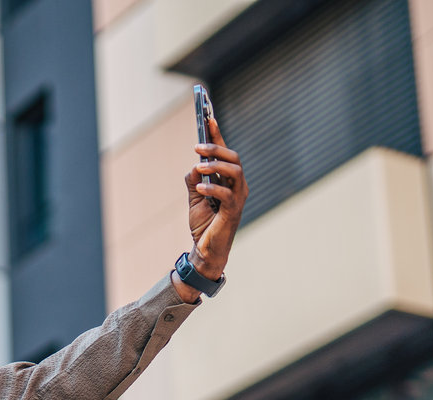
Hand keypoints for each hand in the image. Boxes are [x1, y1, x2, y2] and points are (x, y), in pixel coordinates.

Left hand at [184, 113, 247, 279]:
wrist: (205, 250)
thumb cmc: (204, 224)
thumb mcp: (194, 197)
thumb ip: (194, 180)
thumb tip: (194, 165)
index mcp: (229, 180)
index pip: (225, 153)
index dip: (217, 135)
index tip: (208, 117)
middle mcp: (238, 186)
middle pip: (233, 157)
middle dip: (216, 148)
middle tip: (197, 147)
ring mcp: (238, 198)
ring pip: (235, 171)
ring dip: (216, 165)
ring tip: (199, 166)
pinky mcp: (234, 211)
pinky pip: (227, 193)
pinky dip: (212, 187)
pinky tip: (200, 189)